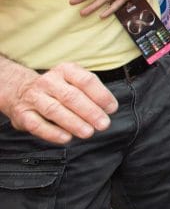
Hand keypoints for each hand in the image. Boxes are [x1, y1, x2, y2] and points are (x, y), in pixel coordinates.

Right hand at [0, 61, 117, 144]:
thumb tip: (108, 109)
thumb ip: (91, 92)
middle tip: (103, 124)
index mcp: (65, 70)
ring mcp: (34, 98)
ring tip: (88, 132)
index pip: (86, 81)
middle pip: (71, 96)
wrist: (19, 90)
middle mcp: (48, 82)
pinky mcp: (22, 115)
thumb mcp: (73, 81)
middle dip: (90, 111)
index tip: (112, 108)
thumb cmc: (56, 88)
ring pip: (54, 110)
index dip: (101, 95)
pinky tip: (66, 138)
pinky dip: (53, 133)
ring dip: (74, 123)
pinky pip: (37, 125)